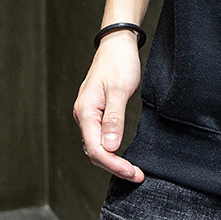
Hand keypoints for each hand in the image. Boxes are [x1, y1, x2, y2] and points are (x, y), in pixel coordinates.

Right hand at [73, 30, 144, 181]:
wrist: (117, 43)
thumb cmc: (119, 62)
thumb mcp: (119, 89)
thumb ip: (114, 119)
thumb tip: (110, 147)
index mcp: (86, 112)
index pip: (96, 149)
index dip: (114, 164)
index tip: (132, 172)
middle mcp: (84, 115)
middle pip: (95, 151)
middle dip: (114, 166)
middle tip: (136, 175)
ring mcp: (89, 113)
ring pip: (97, 145)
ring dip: (112, 160)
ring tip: (131, 170)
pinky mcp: (97, 111)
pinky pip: (100, 136)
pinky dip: (111, 148)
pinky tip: (121, 154)